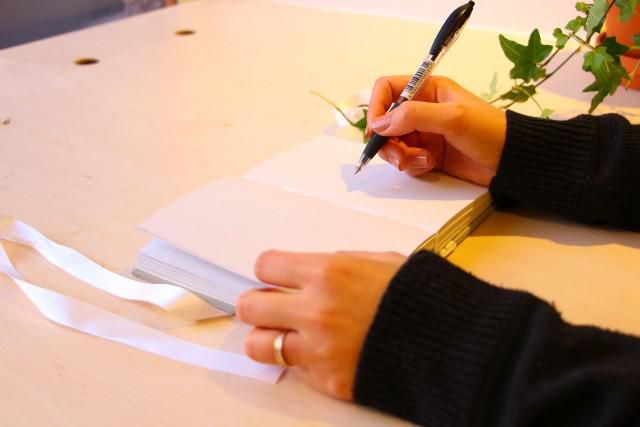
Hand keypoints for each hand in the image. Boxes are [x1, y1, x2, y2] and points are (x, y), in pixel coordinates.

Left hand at [236, 250, 405, 398]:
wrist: (453, 343)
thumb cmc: (421, 299)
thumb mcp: (380, 262)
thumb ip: (338, 264)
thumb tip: (310, 271)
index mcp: (328, 273)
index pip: (265, 266)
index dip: (270, 270)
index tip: (277, 276)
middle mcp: (316, 310)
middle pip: (250, 306)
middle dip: (259, 303)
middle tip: (273, 306)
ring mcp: (319, 349)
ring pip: (258, 345)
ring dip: (268, 337)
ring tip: (286, 334)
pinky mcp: (328, 381)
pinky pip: (295, 370)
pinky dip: (302, 362)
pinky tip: (323, 353)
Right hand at [367, 76, 506, 185]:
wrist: (510, 161)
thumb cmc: (490, 131)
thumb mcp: (452, 118)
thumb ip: (414, 116)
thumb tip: (381, 123)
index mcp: (427, 90)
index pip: (387, 90)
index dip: (377, 108)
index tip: (376, 130)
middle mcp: (422, 110)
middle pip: (385, 122)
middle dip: (387, 141)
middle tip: (399, 155)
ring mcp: (423, 133)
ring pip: (392, 144)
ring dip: (401, 156)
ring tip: (422, 160)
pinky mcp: (427, 154)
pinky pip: (405, 160)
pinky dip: (412, 165)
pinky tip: (430, 164)